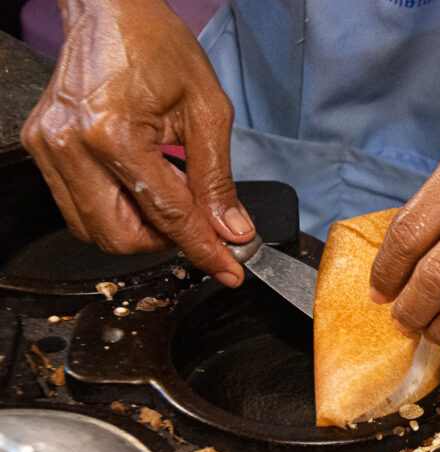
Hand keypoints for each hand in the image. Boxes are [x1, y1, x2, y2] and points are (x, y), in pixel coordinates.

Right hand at [20, 0, 252, 286]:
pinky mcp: (41, 148)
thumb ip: (218, 181)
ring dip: (140, 230)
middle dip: (166, 242)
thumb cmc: (157, 46)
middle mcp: (71, 146)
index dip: (204, 249)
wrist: (110, 11)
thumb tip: (232, 231)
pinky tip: (142, 184)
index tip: (230, 271)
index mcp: (114, 134)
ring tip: (169, 195)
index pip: (167, 215)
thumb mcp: (207, 112)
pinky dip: (117, 210)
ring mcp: (49, 149)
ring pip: (95, 230)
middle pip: (120, 237)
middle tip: (198, 224)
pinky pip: (79, 206)